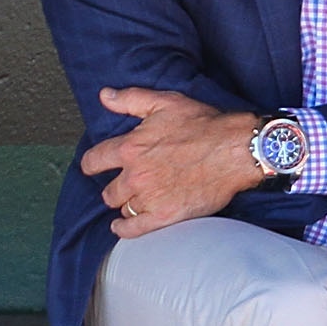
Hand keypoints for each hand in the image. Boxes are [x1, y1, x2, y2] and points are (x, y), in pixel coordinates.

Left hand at [82, 88, 260, 236]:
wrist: (235, 150)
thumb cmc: (204, 125)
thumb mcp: (165, 102)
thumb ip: (131, 99)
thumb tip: (105, 96)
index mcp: (130, 148)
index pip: (95, 160)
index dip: (91, 164)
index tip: (93, 167)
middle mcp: (135, 175)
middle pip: (109, 191)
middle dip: (114, 188)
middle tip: (123, 186)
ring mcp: (150, 198)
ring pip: (123, 208)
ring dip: (126, 205)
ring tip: (134, 202)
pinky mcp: (165, 216)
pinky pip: (134, 229)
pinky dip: (124, 229)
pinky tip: (122, 226)